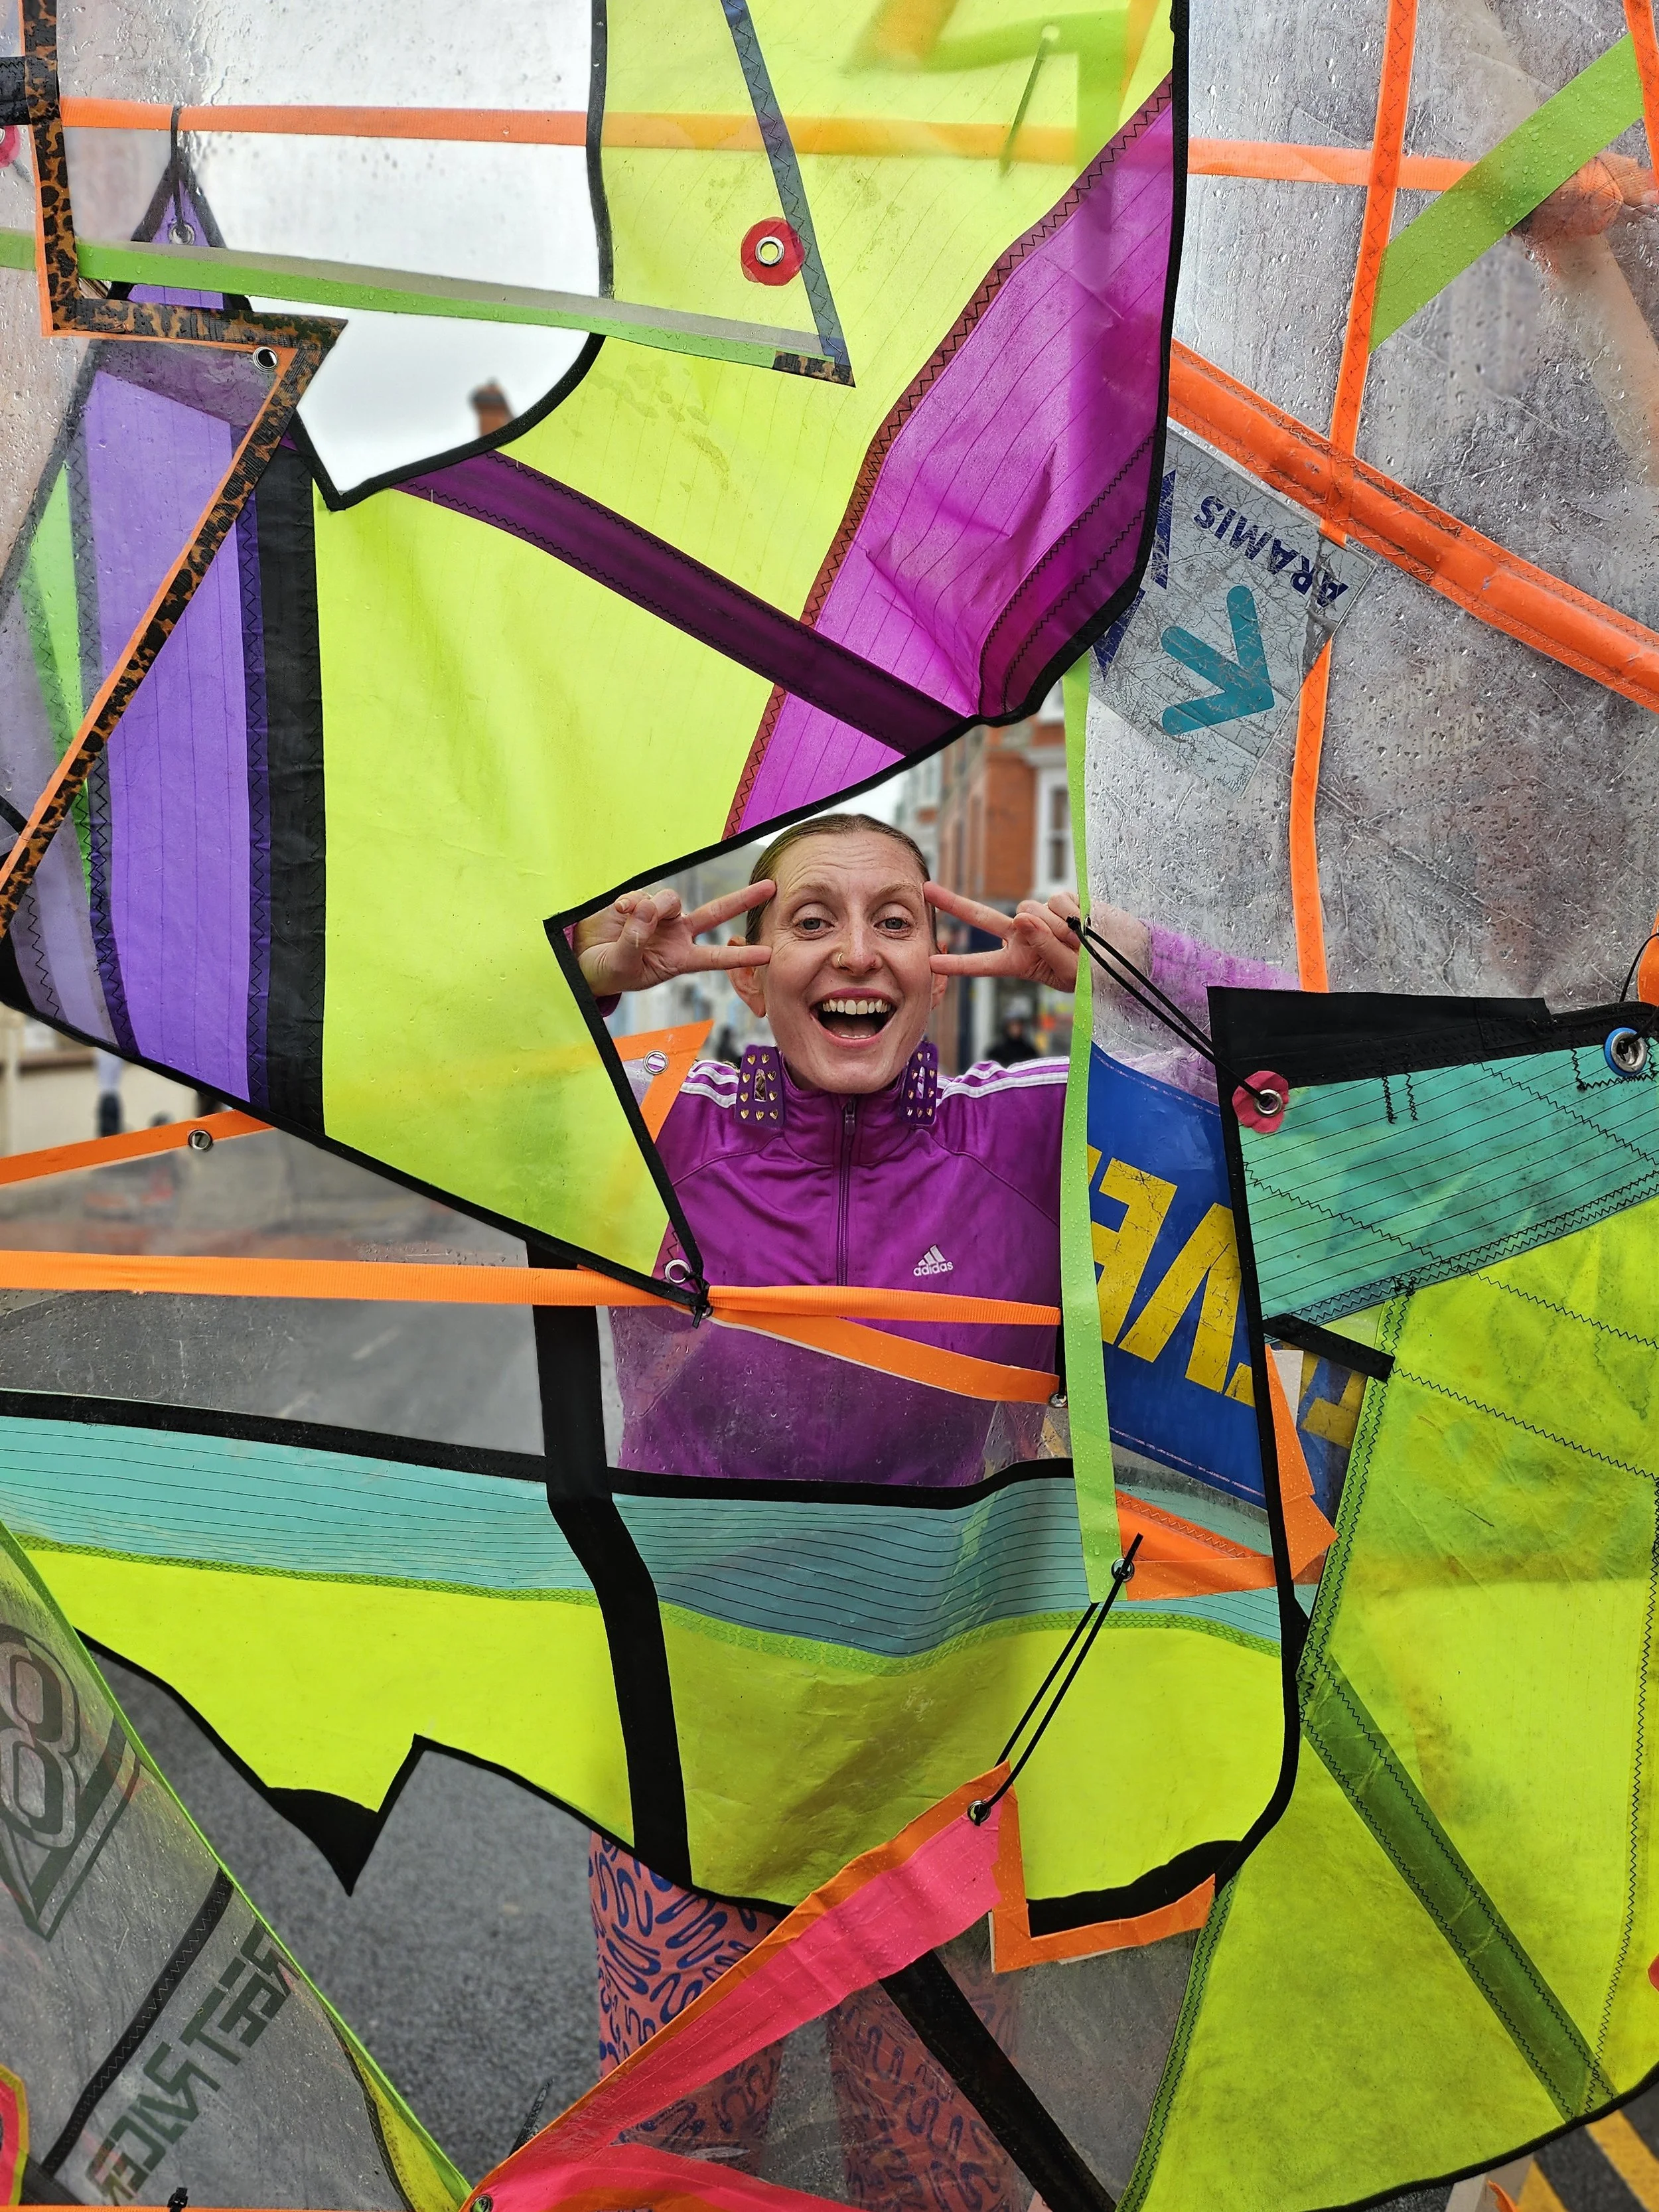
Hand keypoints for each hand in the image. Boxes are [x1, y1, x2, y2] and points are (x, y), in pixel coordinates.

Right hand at [575, 881, 774, 996]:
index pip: (715, 958)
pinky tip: (619, 912)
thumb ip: (635, 941)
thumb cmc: (605, 972)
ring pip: (674, 900)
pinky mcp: (640, 902)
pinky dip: (632, 902)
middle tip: (771, 887)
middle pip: (716, 914)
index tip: (768, 953)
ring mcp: (659, 917)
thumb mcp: (622, 966)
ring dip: (658, 906)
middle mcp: (675, 936)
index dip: (741, 956)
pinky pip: (644, 895)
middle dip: (743, 899)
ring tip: (633, 917)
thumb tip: (648, 911)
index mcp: (678, 960)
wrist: (581, 960)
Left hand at [925, 886, 1083, 990]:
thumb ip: (1044, 948)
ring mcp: (1040, 917)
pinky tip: (1086, 922)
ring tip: (1079, 942)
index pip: (983, 964)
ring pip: (1030, 910)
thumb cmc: (1096, 972)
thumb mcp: (1069, 972)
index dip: (957, 964)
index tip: (930, 963)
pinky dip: (1072, 913)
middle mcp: (1024, 937)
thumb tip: (1022, 916)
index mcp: (1020, 962)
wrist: (1127, 954)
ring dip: (1055, 927)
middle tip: (926, 890)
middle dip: (955, 904)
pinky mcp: (1059, 900)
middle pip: (984, 918)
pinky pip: (1056, 900)